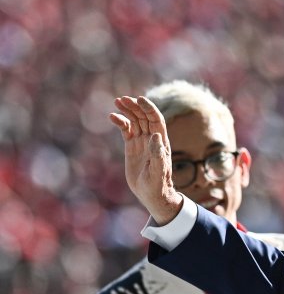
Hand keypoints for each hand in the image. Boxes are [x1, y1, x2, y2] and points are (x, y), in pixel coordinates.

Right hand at [109, 95, 183, 224]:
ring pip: (134, 121)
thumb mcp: (159, 170)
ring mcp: (141, 142)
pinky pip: (126, 130)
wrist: (151, 194)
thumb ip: (158, 153)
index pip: (156, 120)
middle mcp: (152, 139)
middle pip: (144, 117)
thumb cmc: (158, 184)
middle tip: (123, 99)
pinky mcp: (131, 146)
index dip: (149, 108)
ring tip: (117, 101)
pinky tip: (112, 117)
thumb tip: (155, 135)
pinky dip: (120, 122)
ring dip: (127, 110)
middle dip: (135, 106)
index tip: (140, 99)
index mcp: (161, 142)